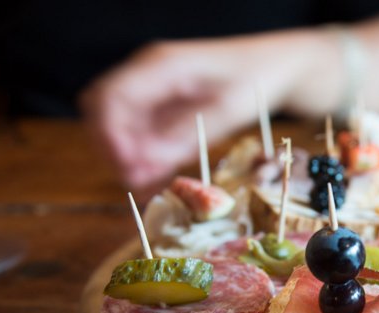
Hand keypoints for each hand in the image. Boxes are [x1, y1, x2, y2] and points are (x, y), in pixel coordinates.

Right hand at [80, 32, 342, 187]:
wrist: (275, 67)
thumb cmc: (256, 80)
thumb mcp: (227, 110)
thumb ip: (186, 134)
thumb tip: (149, 160)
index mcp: (161, 65)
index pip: (111, 97)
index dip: (110, 136)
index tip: (126, 167)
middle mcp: (149, 73)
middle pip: (103, 110)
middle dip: (112, 147)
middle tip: (134, 180)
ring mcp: (154, 87)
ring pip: (117, 123)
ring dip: (126, 153)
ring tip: (148, 182)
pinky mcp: (163, 104)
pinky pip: (139, 130)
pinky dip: (143, 152)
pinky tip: (157, 174)